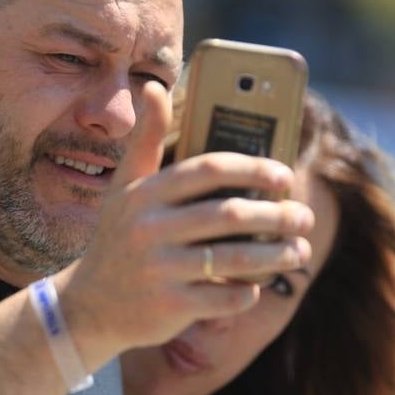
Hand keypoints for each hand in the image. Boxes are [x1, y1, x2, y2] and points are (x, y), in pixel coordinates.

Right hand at [57, 81, 313, 364]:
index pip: (208, 169)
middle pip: (231, 215)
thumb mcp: (125, 186)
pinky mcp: (169, 307)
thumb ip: (146, 139)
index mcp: (144, 193)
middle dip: (278, 215)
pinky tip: (258, 285)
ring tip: (300, 251)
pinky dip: (248, 293)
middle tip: (304, 217)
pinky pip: (225, 298)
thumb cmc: (119, 236)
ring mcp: (159, 270)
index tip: (285, 176)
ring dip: (277, 255)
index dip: (254, 169)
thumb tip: (152, 86)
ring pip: (235, 259)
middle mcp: (149, 229)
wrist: (89, 305)